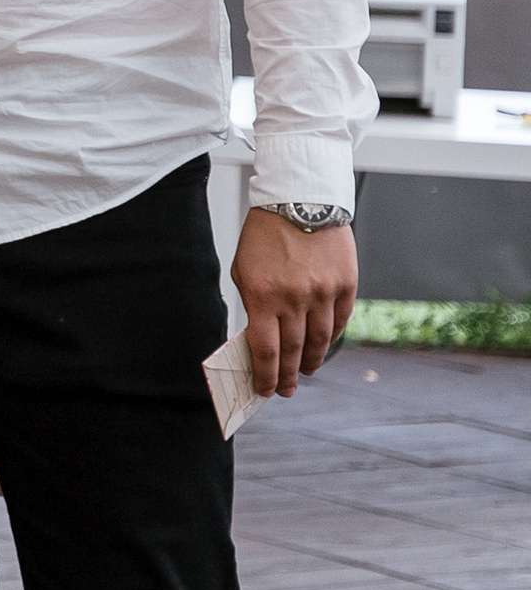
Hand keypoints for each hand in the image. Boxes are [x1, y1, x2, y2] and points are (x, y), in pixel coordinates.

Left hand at [232, 205, 358, 398]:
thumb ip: (253, 305)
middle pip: (292, 351)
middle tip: (286, 389)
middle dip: (287, 376)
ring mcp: (323, 292)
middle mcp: (294, 298)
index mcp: (262, 295)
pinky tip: (322, 345)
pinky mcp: (345, 284)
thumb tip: (260, 340)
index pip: (265, 350)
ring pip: (319, 341)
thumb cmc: (266, 234)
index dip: (265, 376)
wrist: (300, 199)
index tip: (265, 390)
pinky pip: (339, 321)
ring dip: (311, 361)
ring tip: (305, 371)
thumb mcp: (244, 269)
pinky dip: (331, 338)